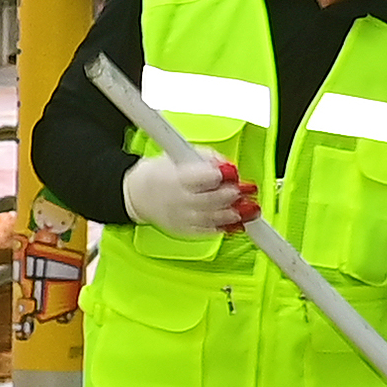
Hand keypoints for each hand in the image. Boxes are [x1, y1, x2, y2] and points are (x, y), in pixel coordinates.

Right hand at [120, 150, 254, 236]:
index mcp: (175, 177)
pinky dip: (224, 227)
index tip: (232, 172)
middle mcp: (178, 200)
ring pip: (211, 218)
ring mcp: (181, 217)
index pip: (197, 178)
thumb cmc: (162, 173)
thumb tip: (227, 165)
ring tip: (248, 210)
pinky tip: (237, 222)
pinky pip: (207, 231)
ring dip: (232, 214)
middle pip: (208, 200)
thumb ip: (205, 158)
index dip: (217, 176)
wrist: (138, 195)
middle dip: (229, 196)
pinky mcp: (184, 230)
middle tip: (245, 190)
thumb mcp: (178, 155)